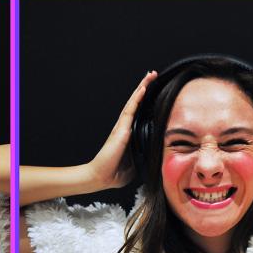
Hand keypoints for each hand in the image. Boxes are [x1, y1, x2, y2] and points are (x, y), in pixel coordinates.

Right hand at [84, 70, 156, 190]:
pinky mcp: (120, 130)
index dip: (145, 100)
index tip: (153, 88)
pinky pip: (130, 110)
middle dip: (144, 87)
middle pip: (135, 103)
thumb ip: (142, 156)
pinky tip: (143, 89)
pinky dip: (136, 99)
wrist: (100, 177)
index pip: (138, 113)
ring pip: (133, 102)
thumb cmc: (114, 173)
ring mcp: (121, 127)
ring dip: (142, 88)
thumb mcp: (135, 164)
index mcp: (127, 134)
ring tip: (150, 75)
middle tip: (152, 74)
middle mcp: (123, 127)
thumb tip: (153, 155)